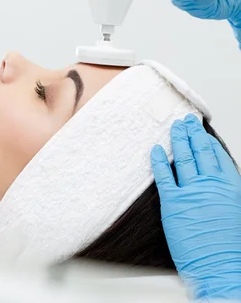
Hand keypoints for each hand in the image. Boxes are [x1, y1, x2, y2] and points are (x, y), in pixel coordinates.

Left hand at [151, 114, 240, 300]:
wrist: (221, 266)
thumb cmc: (229, 247)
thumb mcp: (234, 213)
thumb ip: (223, 195)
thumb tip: (214, 185)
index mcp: (230, 187)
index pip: (217, 157)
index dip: (208, 142)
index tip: (202, 132)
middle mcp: (211, 185)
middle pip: (200, 152)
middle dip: (192, 134)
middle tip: (186, 121)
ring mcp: (192, 192)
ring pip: (183, 158)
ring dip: (177, 140)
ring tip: (174, 127)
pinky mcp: (173, 203)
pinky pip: (163, 175)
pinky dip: (158, 161)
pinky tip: (154, 149)